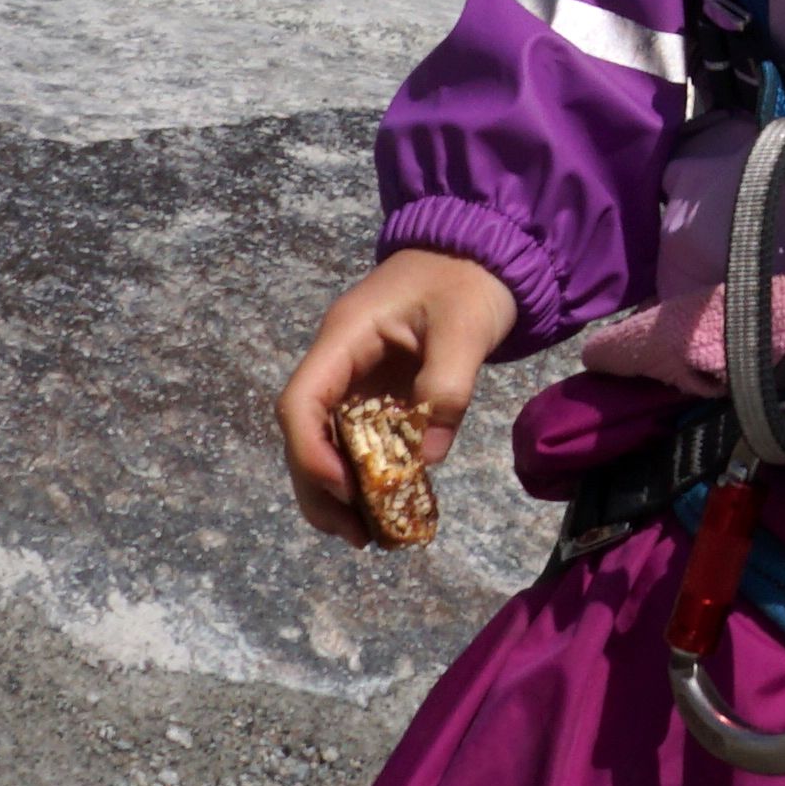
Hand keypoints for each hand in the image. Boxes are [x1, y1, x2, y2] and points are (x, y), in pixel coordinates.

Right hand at [277, 248, 517, 543]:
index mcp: (344, 337)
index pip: (300, 402)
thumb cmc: (470, 280)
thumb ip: (447, 387)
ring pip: (324, 441)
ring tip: (365, 535)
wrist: (485, 249)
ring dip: (337, 490)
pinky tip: (385, 504)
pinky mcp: (376, 389)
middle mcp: (338, 360)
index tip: (344, 490)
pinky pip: (357, 438)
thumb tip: (426, 458)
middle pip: (304, 433)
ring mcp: (354, 376)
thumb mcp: (467, 328)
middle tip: (354, 536)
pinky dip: (365, 474)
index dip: (310, 453)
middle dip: (319, 489)